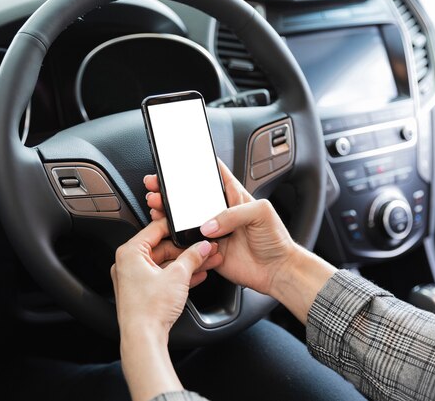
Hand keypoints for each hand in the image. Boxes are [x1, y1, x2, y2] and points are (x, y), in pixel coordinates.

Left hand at [110, 218, 220, 400]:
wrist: (143, 339)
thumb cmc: (149, 309)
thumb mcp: (178, 276)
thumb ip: (192, 257)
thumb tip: (201, 247)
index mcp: (130, 253)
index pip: (155, 229)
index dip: (177, 227)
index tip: (191, 227)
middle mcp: (128, 264)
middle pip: (162, 248)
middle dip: (187, 249)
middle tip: (205, 247)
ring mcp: (134, 279)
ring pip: (165, 264)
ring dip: (187, 263)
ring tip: (207, 260)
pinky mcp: (142, 292)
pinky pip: (163, 277)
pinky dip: (179, 276)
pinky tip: (198, 275)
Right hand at [144, 160, 294, 295]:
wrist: (277, 270)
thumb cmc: (276, 239)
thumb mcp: (261, 213)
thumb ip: (233, 213)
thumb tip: (209, 224)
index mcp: (234, 196)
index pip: (212, 176)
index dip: (195, 168)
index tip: (177, 163)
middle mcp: (221, 213)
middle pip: (191, 197)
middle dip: (172, 190)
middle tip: (157, 186)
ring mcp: (213, 231)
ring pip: (184, 219)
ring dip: (168, 212)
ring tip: (156, 205)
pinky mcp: (208, 250)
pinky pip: (188, 243)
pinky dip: (175, 238)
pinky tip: (167, 231)